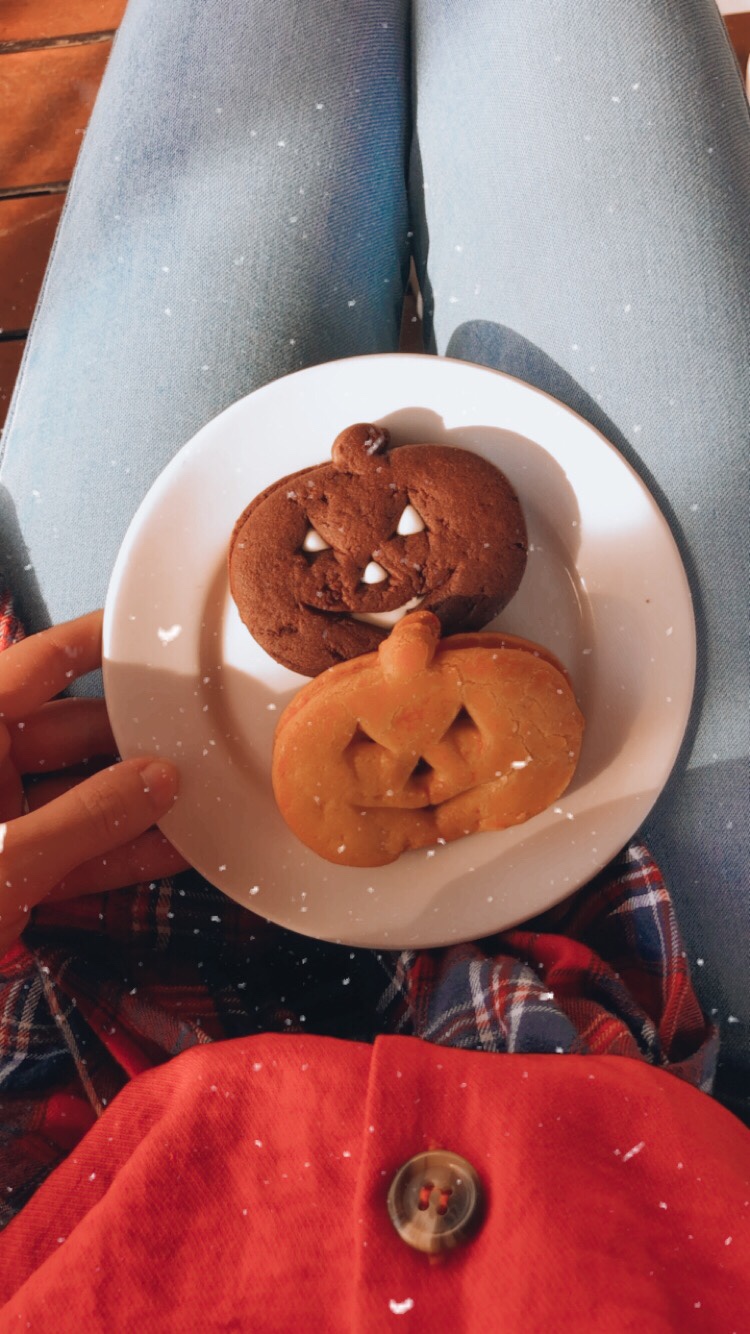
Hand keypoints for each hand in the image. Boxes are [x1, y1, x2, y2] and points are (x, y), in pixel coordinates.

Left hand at [0, 609, 184, 956]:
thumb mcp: (2, 861)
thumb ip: (86, 818)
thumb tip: (160, 780)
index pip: (37, 666)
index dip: (95, 644)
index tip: (154, 634)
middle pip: (71, 733)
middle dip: (137, 739)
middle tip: (205, 737)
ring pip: (80, 799)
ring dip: (138, 805)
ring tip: (208, 795)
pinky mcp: (7, 879)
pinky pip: (72, 854)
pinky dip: (119, 855)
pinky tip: (175, 851)